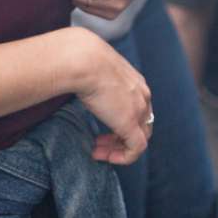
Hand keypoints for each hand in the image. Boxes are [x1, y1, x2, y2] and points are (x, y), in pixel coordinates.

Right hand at [68, 29, 153, 164]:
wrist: (84, 60)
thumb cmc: (81, 60)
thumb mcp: (93, 68)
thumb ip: (93, 77)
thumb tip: (74, 78)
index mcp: (135, 81)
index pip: (138, 107)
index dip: (121, 120)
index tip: (101, 125)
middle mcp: (142, 95)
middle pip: (141, 125)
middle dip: (121, 137)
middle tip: (99, 143)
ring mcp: (139, 110)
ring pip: (139, 138)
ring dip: (118, 148)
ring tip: (98, 151)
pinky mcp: (130, 124)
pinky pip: (136, 149)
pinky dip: (122, 157)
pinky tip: (102, 155)